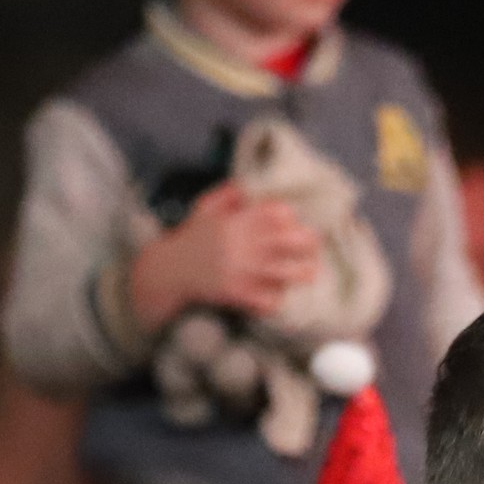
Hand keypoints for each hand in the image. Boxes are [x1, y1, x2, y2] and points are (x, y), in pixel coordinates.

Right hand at [130, 181, 321, 328]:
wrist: (168, 271)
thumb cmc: (190, 239)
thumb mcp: (205, 209)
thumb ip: (228, 195)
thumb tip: (249, 185)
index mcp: (236, 221)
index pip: (275, 214)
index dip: (289, 218)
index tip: (294, 223)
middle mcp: (240, 244)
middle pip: (287, 241)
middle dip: (306, 243)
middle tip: (315, 247)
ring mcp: (238, 270)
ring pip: (283, 271)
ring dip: (300, 273)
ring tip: (310, 273)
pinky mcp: (234, 293)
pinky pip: (266, 298)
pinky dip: (276, 298)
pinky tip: (280, 296)